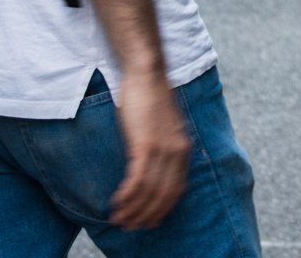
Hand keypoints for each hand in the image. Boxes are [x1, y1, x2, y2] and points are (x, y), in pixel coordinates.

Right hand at [108, 73, 190, 230]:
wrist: (147, 72)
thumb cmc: (150, 97)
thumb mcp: (162, 126)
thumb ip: (162, 146)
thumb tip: (149, 166)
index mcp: (183, 150)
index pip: (176, 191)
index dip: (161, 210)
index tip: (148, 222)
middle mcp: (177, 153)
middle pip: (163, 196)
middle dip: (145, 216)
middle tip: (129, 227)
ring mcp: (162, 149)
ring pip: (148, 192)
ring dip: (132, 209)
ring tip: (118, 219)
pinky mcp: (145, 145)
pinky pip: (137, 180)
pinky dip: (127, 196)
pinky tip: (116, 202)